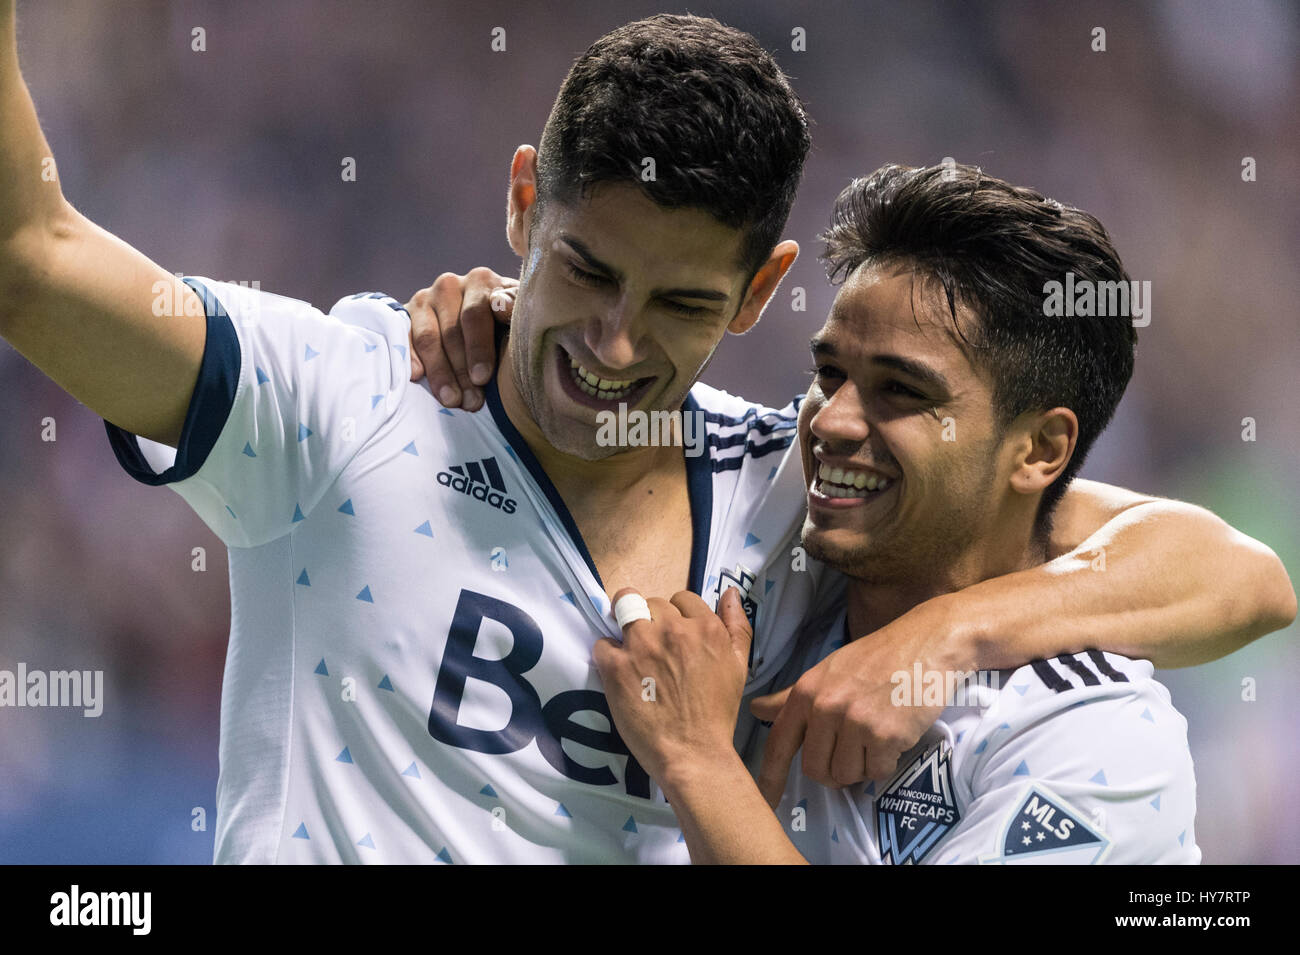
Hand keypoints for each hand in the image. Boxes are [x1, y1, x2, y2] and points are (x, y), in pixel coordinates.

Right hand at [404, 267, 516, 409]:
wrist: (479, 321)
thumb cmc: (505, 323)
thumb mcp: (516, 314)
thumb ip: (514, 307)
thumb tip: (502, 306)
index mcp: (481, 281)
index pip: (475, 316)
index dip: (479, 349)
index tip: (482, 378)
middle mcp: (450, 285)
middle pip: (452, 332)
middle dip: (462, 371)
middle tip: (471, 402)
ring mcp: (425, 299)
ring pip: (429, 339)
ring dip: (440, 374)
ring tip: (452, 400)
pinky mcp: (405, 315)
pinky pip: (405, 338)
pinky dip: (411, 359)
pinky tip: (418, 378)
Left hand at [592, 587, 752, 784]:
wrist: (693, 753)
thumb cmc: (717, 714)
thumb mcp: (739, 666)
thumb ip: (737, 626)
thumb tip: (731, 592)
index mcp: (706, 628)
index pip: (682, 598)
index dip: (677, 616)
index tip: (674, 638)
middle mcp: (673, 630)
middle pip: (652, 603)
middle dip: (652, 621)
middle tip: (654, 649)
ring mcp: (642, 646)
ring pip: (624, 609)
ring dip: (626, 627)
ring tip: (631, 650)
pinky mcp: (616, 666)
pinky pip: (602, 642)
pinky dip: (607, 654)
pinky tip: (618, 672)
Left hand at [749, 600, 967, 805]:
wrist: (927, 643)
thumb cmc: (877, 657)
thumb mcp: (828, 671)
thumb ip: (793, 697)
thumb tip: (756, 709)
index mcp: (806, 692)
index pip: (779, 743)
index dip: (770, 778)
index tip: (766, 803)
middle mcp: (825, 707)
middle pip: (816, 769)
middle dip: (834, 770)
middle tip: (853, 751)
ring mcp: (855, 722)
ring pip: (847, 774)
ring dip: (863, 766)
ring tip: (876, 736)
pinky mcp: (885, 735)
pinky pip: (877, 771)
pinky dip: (887, 761)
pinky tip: (895, 735)